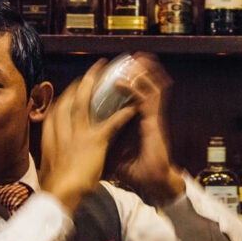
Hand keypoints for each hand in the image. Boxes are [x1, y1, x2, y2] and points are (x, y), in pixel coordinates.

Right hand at [39, 59, 136, 212]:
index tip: (75, 87)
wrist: (58, 195)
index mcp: (50, 136)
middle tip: (94, 68)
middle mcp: (61, 130)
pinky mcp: (93, 141)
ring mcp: (76, 133)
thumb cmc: (53, 186)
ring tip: (109, 74)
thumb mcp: (48, 165)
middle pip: (70, 98)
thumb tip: (52, 154)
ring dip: (97, 85)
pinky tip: (132, 106)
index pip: (57, 109)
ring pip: (86, 102)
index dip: (67, 95)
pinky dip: (122, 113)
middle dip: (82, 81)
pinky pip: (111, 122)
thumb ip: (52, 154)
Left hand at [111, 54, 185, 204]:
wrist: (154, 184)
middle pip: (144, 88)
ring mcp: (152, 119)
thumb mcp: (116, 155)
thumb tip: (87, 144)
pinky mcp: (154, 124)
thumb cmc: (137, 172)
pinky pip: (147, 101)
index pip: (133, 98)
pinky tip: (123, 81)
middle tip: (133, 56)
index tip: (120, 71)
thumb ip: (106, 144)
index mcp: (137, 123)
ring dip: (142, 73)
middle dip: (140, 71)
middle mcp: (146, 117)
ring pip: (149, 89)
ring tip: (136, 59)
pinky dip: (135, 89)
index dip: (130, 84)